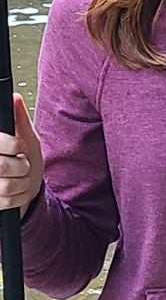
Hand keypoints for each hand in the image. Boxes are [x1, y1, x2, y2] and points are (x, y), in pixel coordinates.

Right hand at [0, 94, 43, 216]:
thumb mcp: (27, 136)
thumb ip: (20, 119)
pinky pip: (7, 201)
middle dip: (21, 166)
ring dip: (22, 182)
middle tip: (21, 164)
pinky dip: (20, 196)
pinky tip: (17, 190)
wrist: (28, 187)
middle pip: (3, 166)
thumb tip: (14, 97)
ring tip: (20, 178)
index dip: (14, 146)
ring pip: (6, 185)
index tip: (19, 147)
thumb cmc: (26, 158)